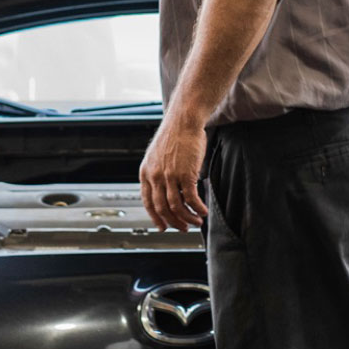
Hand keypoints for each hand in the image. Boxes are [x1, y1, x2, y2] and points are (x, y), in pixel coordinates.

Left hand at [139, 116, 208, 231]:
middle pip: (162, 208)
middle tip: (183, 228)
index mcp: (146, 172)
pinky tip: (203, 211)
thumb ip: (158, 173)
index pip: (147, 202)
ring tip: (196, 221)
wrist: (183, 120)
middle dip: (174, 222)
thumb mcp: (157, 155)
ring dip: (187, 218)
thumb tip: (167, 191)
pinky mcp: (186, 174)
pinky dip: (198, 208)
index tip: (163, 226)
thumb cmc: (174, 135)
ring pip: (177, 207)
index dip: (155, 217)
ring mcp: (170, 176)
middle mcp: (155, 175)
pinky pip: (191, 199)